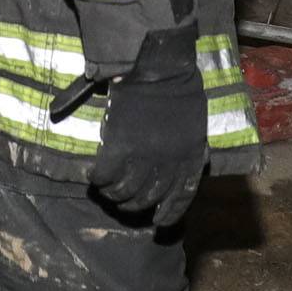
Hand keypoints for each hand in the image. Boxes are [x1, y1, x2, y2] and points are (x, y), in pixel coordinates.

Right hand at [89, 25, 206, 226]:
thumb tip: (193, 166)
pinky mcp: (121, 148)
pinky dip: (98, 180)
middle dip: (133, 205)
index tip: (158, 221)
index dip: (168, 214)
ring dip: (113, 195)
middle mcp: (169, 164)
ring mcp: (144, 157)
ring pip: (124, 193)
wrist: (160, 69)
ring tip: (107, 189)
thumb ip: (192, 149)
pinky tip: (94, 175)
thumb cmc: (181, 91)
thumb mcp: (197, 124)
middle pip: (147, 199)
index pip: (181, 197)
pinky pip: (105, 177)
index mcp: (190, 158)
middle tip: (122, 200)